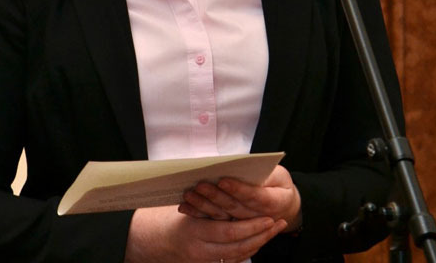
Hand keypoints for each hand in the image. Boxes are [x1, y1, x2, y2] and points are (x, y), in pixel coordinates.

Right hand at [124, 204, 286, 262]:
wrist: (156, 241)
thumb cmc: (171, 215)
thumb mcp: (188, 201)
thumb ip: (209, 196)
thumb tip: (229, 181)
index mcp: (196, 232)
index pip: (230, 233)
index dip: (252, 227)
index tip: (269, 217)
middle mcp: (201, 251)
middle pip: (239, 247)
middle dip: (261, 236)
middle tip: (279, 222)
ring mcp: (205, 260)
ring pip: (239, 255)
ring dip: (260, 242)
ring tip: (276, 228)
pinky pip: (234, 259)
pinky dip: (249, 249)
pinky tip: (260, 238)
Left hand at [178, 165, 302, 231]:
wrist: (282, 206)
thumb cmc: (279, 185)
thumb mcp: (279, 175)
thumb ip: (265, 173)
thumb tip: (245, 165)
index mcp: (273, 202)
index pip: (254, 196)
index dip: (238, 189)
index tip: (223, 180)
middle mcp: (257, 216)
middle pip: (233, 207)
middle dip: (215, 196)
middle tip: (200, 184)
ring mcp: (243, 222)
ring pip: (221, 216)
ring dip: (203, 205)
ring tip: (189, 193)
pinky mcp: (231, 223)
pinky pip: (213, 220)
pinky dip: (198, 214)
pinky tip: (185, 206)